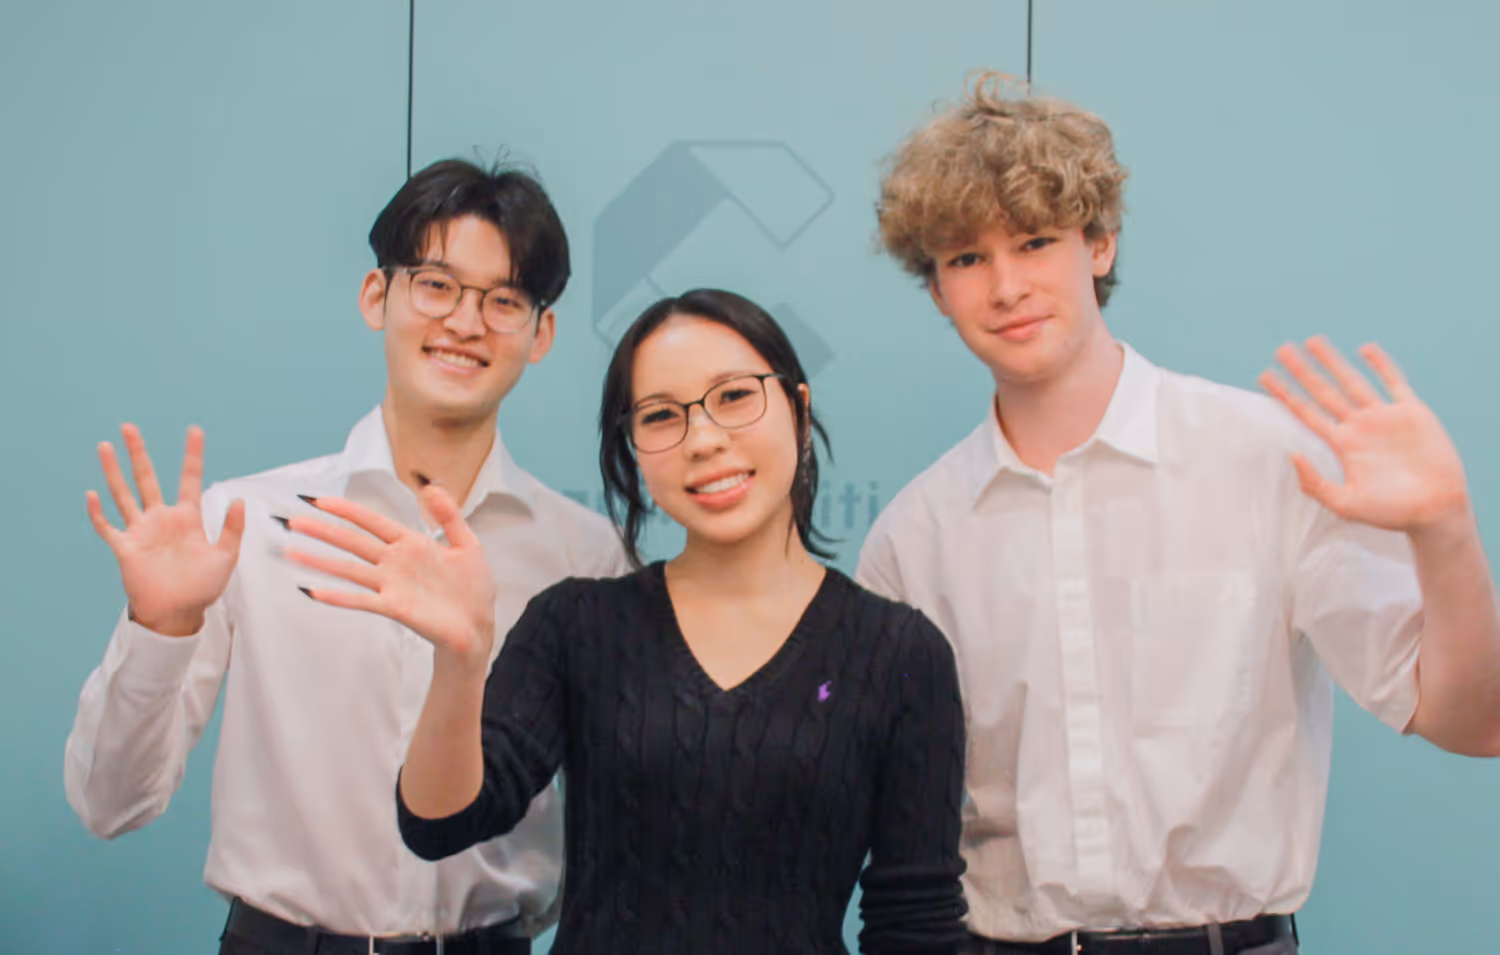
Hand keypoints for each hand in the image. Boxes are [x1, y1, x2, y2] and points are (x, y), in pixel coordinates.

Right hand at [87, 425, 245, 635]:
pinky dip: (99, 513)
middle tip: (128, 427)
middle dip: (138, 453)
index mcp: (188, 518)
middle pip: (147, 478)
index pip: (189, 479)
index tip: (194, 430)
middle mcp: (162, 519)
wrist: (180, 614)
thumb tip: (239, 500)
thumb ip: (233, 529)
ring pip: (124, 494)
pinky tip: (92, 494)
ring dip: (113, 471)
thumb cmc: (203, 587)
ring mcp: (142, 531)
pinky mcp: (126, 548)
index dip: (192, 455)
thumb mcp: (225, 557)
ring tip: (105, 446)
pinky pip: (109, 527)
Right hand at [282, 483, 495, 670]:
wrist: (478, 626)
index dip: (348, 511)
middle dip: (323, 532)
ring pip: (349, 570)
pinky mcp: (394, 608)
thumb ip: (449, 516)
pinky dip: (338, 597)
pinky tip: (315, 591)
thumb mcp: (468, 545)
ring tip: (291, 552)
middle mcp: (395, 563)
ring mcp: (392, 585)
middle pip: (353, 543)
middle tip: (293, 521)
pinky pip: (361, 600)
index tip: (321, 501)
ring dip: (320, 562)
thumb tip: (432, 487)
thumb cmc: (473, 588)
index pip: (373, 522)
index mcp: (411, 544)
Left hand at [1260, 336, 1469, 533]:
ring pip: (1353, 381)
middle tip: (1281, 349)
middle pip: (1324, 392)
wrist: (1436, 511)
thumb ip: (1314, 484)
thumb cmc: (1391, 513)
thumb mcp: (1345, 504)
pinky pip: (1394, 382)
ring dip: (1333, 361)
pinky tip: (1365, 348)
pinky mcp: (1413, 413)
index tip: (1264, 377)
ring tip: (1312, 341)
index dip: (1285, 395)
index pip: (1306, 413)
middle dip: (1303, 371)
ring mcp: (1385, 418)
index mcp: (1343, 446)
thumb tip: (1292, 455)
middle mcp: (1360, 427)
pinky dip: (1380, 365)